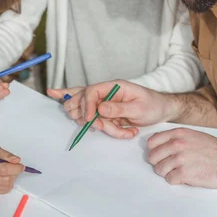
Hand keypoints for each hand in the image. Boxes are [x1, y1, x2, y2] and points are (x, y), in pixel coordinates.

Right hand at [0, 141, 24, 194]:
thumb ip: (2, 153)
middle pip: (4, 180)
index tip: (21, 165)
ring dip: (10, 180)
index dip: (15, 168)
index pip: (2, 169)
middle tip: (15, 167)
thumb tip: (16, 160)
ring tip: (8, 171)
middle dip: (14, 174)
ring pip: (3, 188)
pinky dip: (4, 184)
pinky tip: (1, 177)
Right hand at [49, 80, 178, 138]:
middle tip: (101, 126)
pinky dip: (84, 115)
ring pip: (88, 113)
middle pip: (82, 99)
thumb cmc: (153, 106)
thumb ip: (119, 109)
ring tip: (124, 130)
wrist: (162, 110)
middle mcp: (106, 92)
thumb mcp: (139, 109)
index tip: (90, 119)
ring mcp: (104, 101)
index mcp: (114, 86)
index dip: (87, 105)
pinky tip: (54, 93)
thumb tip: (99, 108)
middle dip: (88, 116)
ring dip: (104, 127)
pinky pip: (91, 115)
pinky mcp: (104, 111)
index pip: (92, 91)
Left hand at [147, 128, 216, 188]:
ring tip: (179, 171)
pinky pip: (169, 179)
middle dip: (159, 163)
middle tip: (169, 165)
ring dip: (167, 173)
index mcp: (179, 133)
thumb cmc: (216, 150)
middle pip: (153, 157)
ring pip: (159, 169)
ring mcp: (180, 159)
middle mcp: (177, 144)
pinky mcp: (184, 174)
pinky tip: (185, 177)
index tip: (159, 155)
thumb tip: (162, 145)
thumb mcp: (195, 136)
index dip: (154, 150)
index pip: (152, 142)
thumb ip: (177, 138)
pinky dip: (176, 180)